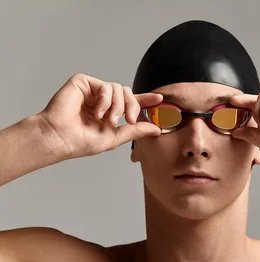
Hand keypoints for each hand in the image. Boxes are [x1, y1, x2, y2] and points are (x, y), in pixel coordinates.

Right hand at [36, 73, 162, 158]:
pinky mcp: (82, 82)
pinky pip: (106, 85)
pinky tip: (96, 112)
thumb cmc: (82, 141)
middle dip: (132, 106)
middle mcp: (101, 99)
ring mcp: (92, 90)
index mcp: (109, 111)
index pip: (131, 102)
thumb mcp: (115, 137)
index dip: (146, 99)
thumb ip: (136, 130)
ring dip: (117, 106)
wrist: (61, 138)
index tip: (159, 99)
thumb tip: (157, 129)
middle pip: (128, 92)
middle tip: (128, 120)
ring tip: (105, 119)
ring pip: (119, 88)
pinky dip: (105, 100)